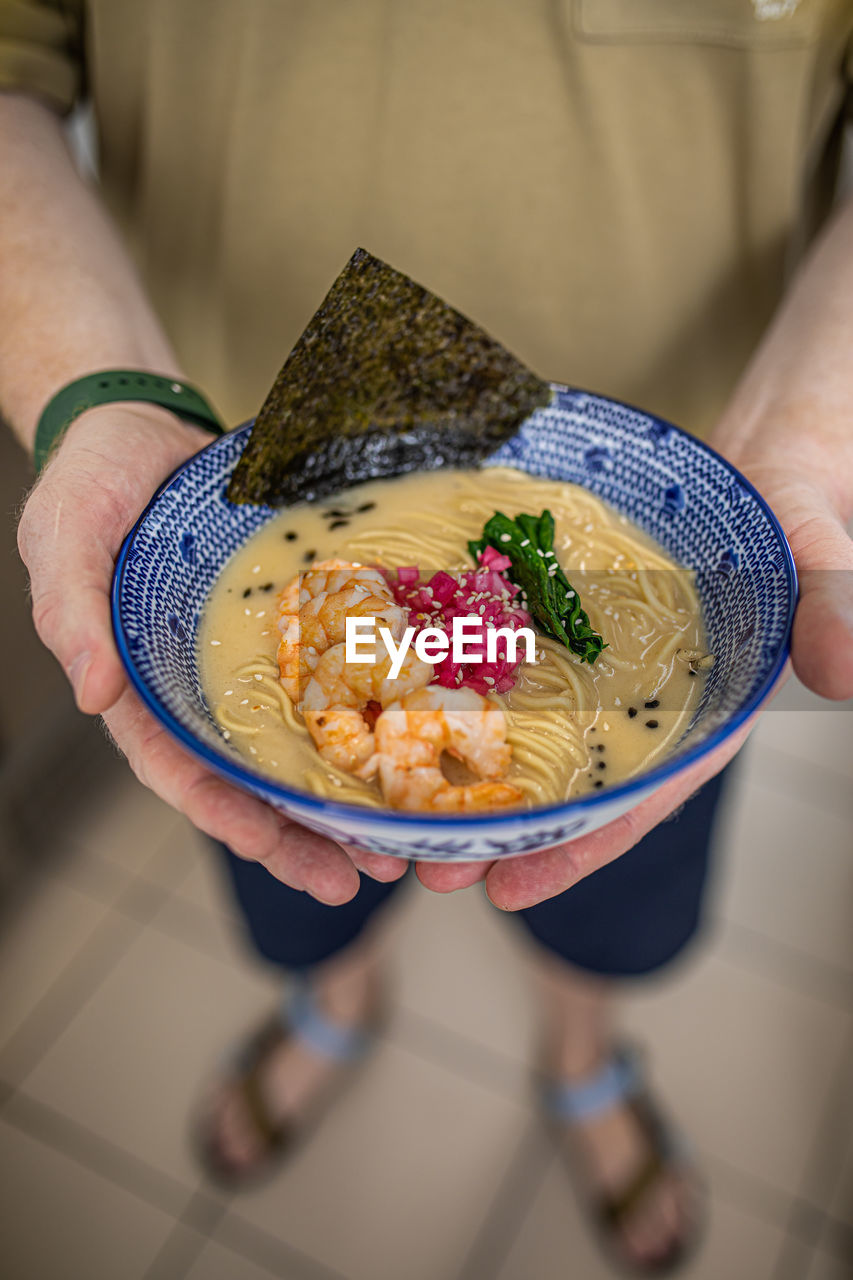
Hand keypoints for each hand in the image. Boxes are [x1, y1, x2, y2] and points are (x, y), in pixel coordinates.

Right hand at [17, 405, 405, 902]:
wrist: (146, 426)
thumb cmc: (92, 483)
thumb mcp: (64, 536)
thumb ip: (70, 611)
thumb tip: (92, 695)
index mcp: (141, 686)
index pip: (179, 769)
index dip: (223, 814)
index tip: (271, 850)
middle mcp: (201, 686)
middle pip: (251, 778)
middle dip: (302, 834)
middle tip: (365, 876)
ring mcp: (249, 660)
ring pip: (300, 744)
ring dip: (345, 797)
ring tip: (402, 842)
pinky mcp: (292, 626)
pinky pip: (331, 680)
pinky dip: (368, 719)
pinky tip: (411, 747)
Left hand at [416, 455, 852, 908]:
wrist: (764, 466)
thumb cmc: (795, 510)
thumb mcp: (822, 551)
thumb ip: (835, 607)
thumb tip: (848, 669)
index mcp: (709, 714)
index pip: (644, 799)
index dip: (581, 848)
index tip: (511, 891)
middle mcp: (647, 706)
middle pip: (570, 787)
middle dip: (501, 833)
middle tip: (428, 871)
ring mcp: (602, 670)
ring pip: (531, 739)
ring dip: (470, 779)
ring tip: (399, 820)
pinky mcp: (571, 628)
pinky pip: (513, 669)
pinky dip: (467, 698)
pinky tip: (409, 716)